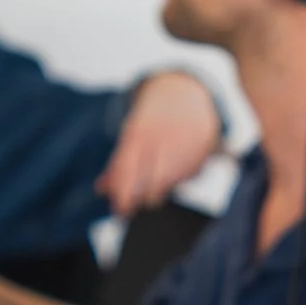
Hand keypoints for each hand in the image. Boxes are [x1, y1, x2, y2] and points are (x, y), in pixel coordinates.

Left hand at [96, 70, 221, 215]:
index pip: (127, 168)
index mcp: (137, 134)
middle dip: (145, 197)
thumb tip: (101, 189)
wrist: (183, 93)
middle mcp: (161, 136)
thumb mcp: (132, 138)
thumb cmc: (152, 124)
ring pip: (174, 180)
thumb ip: (118, 165)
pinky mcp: (204, 145)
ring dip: (165, 188)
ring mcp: (184, 141)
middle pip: (153, 180)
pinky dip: (185, 176)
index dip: (123, 194)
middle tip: (141, 202)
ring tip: (160, 185)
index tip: (121, 211)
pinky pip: (194, 173)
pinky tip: (180, 171)